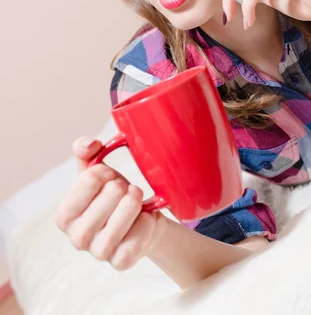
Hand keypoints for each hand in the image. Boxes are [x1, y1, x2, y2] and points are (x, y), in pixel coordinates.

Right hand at [55, 136, 165, 270]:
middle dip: (123, 186)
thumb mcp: (97, 172)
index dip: (106, 172)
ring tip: (136, 200)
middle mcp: (77, 238)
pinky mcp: (121, 262)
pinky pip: (140, 233)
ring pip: (127, 211)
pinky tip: (145, 219)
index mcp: (65, 215)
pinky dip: (148, 220)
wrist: (141, 221)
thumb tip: (89, 144)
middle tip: (124, 193)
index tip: (109, 179)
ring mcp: (98, 253)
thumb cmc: (114, 196)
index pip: (90, 178)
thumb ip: (86, 151)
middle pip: (112, 192)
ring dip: (136, 200)